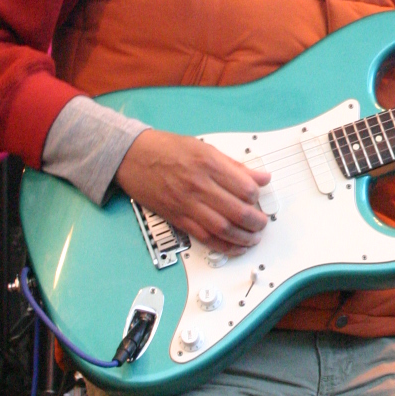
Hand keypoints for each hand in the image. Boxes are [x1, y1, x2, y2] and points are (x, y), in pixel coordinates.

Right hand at [115, 129, 270, 253]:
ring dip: (243, 238)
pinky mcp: (177, 218)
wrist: (133, 156)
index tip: (259, 198)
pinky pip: (204, 237)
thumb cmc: (166, 149)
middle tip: (262, 223)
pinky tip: (234, 247)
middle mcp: (199, 185)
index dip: (257, 197)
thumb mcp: (205, 148)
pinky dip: (222, 246)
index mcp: (209, 163)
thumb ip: (235, 166)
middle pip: (237, 211)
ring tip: (253, 238)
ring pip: (223, 228)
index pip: (245, 187)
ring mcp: (187, 203)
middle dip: (256, 221)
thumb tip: (261, 177)